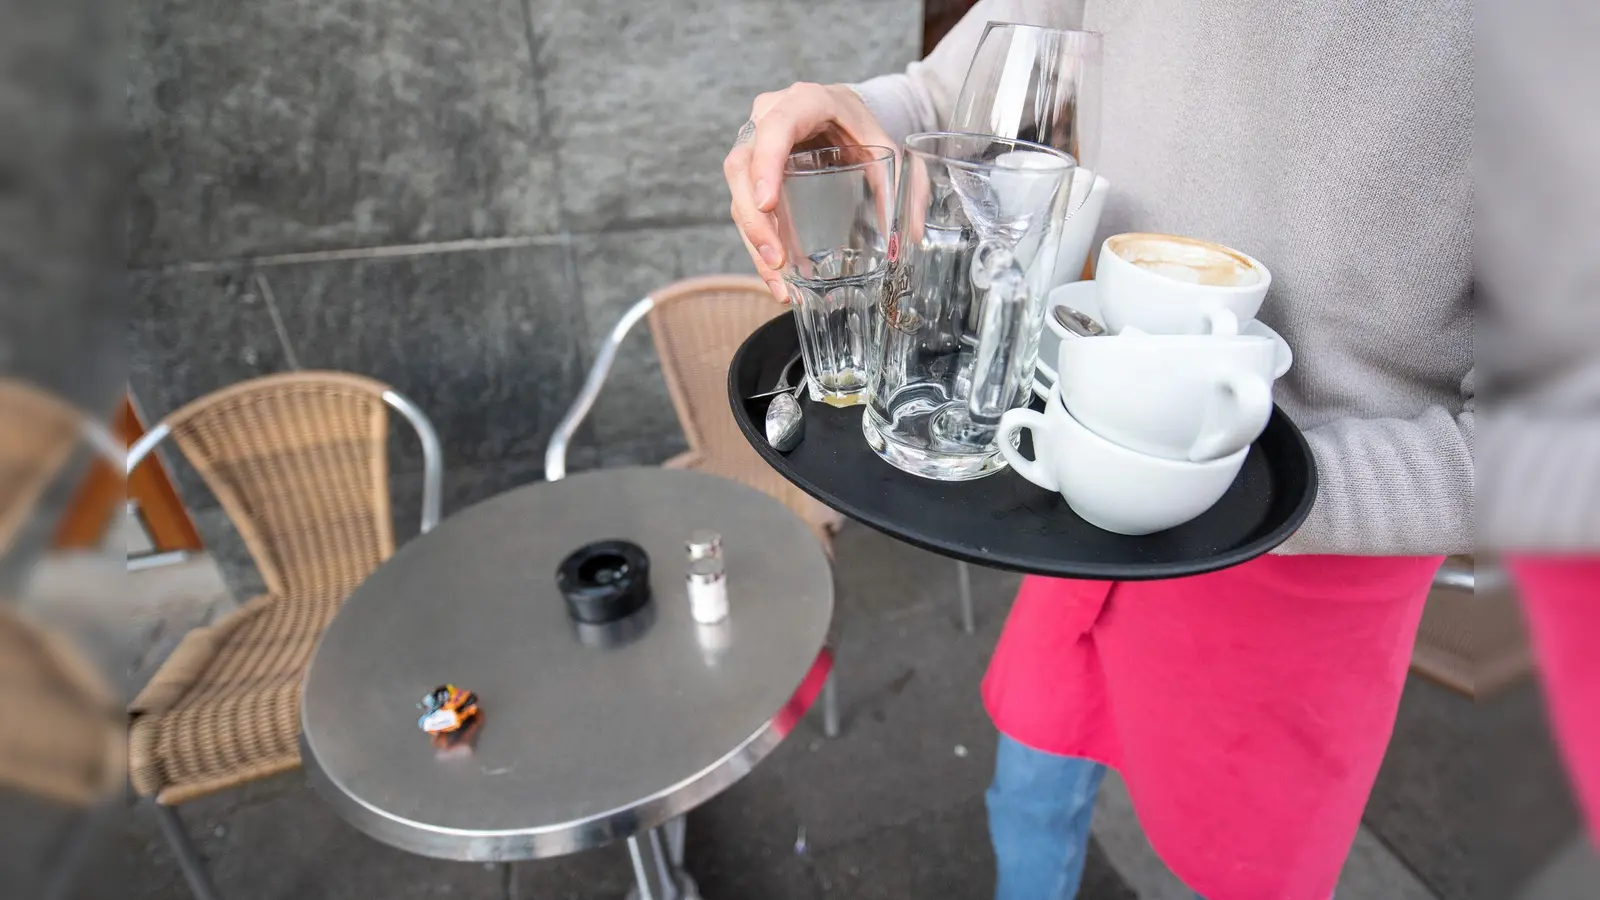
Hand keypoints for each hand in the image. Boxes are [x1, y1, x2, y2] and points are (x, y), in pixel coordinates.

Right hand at [724, 82, 893, 302]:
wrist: (841, 113)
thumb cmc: (859, 126)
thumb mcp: (884, 147)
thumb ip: (901, 186)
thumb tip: (911, 235)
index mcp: (804, 102)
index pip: (774, 131)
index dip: (765, 166)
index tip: (767, 204)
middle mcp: (768, 117)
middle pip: (742, 166)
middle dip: (755, 219)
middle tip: (776, 260)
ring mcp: (754, 142)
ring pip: (737, 190)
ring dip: (754, 238)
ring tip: (778, 279)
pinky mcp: (751, 167)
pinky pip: (744, 202)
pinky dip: (757, 239)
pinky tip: (774, 273)